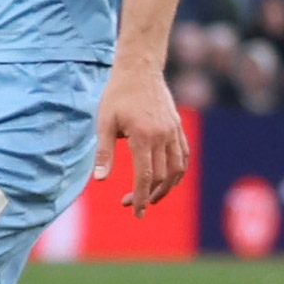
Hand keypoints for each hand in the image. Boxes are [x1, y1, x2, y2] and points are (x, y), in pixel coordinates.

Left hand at [96, 62, 187, 213]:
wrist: (140, 70)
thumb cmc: (117, 96)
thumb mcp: (104, 122)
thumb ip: (104, 152)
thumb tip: (100, 180)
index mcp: (144, 137)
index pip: (146, 176)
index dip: (141, 197)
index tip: (136, 213)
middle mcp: (164, 137)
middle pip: (164, 177)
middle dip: (149, 195)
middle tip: (132, 205)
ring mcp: (175, 132)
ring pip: (178, 169)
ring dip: (167, 187)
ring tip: (149, 196)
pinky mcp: (179, 128)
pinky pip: (184, 156)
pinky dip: (178, 172)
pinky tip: (167, 179)